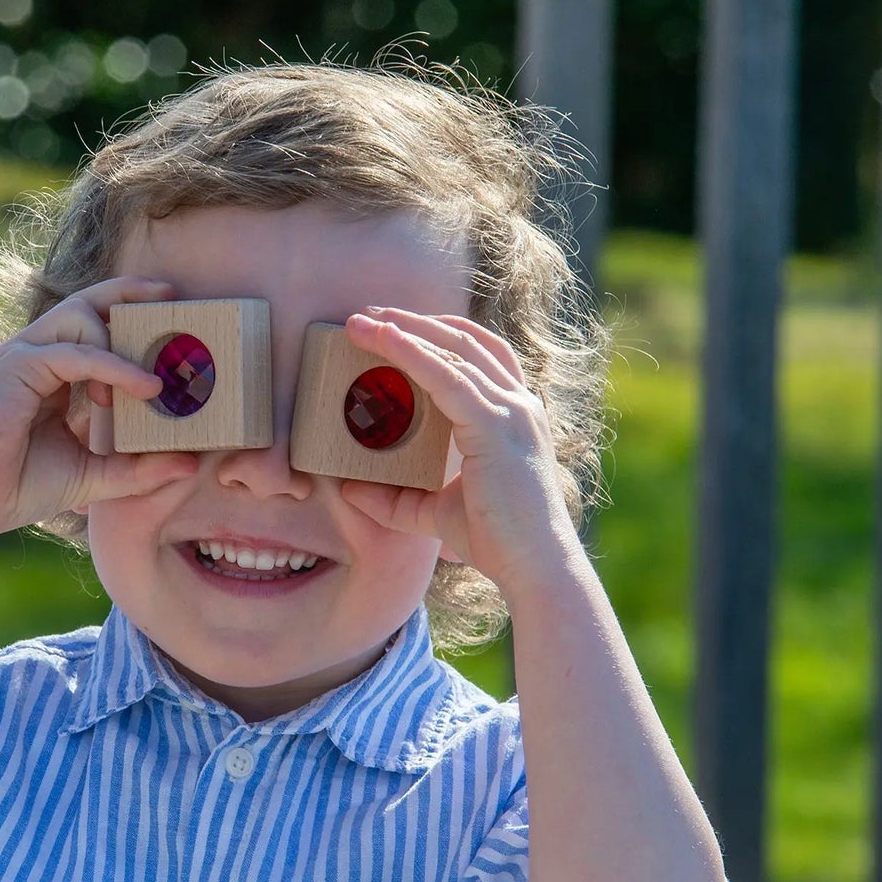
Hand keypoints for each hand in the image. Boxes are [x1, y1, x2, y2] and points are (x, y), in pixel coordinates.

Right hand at [0, 276, 197, 543]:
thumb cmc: (18, 486)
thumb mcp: (94, 476)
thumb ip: (140, 468)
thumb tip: (191, 464)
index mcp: (50, 371)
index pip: (92, 324)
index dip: (128, 310)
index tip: (172, 310)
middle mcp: (35, 354)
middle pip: (85, 303)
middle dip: (130, 293)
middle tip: (174, 297)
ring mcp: (22, 357)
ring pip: (79, 318)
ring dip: (123, 344)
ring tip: (154, 384)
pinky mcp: (15, 369)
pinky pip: (74, 353)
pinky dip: (112, 367)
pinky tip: (144, 388)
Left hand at [339, 307, 582, 599]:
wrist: (533, 567)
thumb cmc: (495, 541)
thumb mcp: (434, 513)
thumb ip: (396, 500)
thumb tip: (348, 489)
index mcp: (513, 416)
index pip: (477, 355)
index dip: (435, 334)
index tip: (392, 325)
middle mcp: (518, 404)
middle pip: (465, 340)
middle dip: (413, 321)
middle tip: (368, 315)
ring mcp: (511, 411)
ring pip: (454, 349)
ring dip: (405, 329)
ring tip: (364, 321)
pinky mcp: (495, 425)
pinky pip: (447, 376)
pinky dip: (413, 353)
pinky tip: (385, 341)